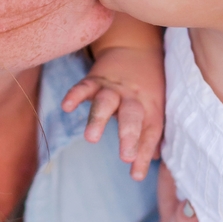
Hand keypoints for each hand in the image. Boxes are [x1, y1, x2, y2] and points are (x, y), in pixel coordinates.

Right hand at [62, 45, 163, 180]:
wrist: (135, 47)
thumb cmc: (147, 85)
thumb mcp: (156, 107)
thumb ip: (152, 134)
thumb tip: (153, 159)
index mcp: (150, 108)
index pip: (149, 133)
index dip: (143, 154)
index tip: (136, 174)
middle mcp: (132, 99)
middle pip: (132, 117)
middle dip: (129, 136)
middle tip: (125, 156)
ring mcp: (113, 88)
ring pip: (106, 102)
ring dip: (99, 120)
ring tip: (91, 138)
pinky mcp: (95, 79)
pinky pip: (84, 87)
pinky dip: (75, 95)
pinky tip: (66, 107)